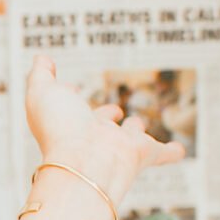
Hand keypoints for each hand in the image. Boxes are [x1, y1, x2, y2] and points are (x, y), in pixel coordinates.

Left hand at [23, 54, 183, 205]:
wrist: (86, 161)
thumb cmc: (61, 127)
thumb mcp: (43, 93)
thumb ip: (40, 75)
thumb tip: (41, 58)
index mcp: (70, 122)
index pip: (71, 108)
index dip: (69, 96)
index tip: (70, 87)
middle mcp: (94, 136)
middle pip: (101, 125)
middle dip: (105, 115)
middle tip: (111, 111)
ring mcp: (119, 147)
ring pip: (130, 138)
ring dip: (134, 131)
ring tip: (137, 125)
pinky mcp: (143, 155)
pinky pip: (161, 153)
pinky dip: (171, 152)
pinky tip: (179, 151)